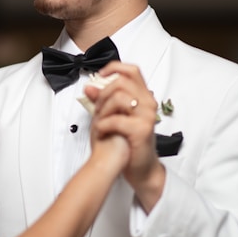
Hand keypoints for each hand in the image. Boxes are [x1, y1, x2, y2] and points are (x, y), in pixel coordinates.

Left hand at [85, 61, 165, 209]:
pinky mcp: (142, 130)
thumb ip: (103, 101)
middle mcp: (148, 103)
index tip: (100, 76)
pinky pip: (116, 119)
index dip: (114, 68)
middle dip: (103, 92)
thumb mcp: (113, 117)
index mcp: (143, 97)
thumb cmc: (128, 143)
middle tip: (97, 106)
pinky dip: (103, 124)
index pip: (131, 71)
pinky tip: (101, 130)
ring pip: (120, 97)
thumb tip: (89, 88)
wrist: (141, 168)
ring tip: (100, 119)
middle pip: (122, 81)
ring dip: (103, 108)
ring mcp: (147, 116)